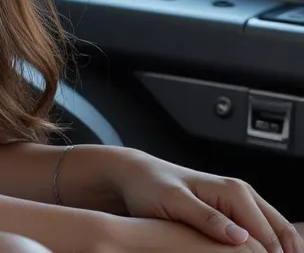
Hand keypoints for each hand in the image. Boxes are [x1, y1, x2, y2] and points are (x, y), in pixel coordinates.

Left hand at [105, 150, 302, 252]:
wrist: (136, 176)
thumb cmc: (150, 187)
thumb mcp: (173, 202)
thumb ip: (205, 218)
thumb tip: (241, 237)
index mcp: (234, 192)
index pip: (270, 240)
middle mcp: (244, 195)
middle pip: (281, 239)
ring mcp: (241, 204)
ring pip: (276, 239)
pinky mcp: (235, 214)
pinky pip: (263, 238)